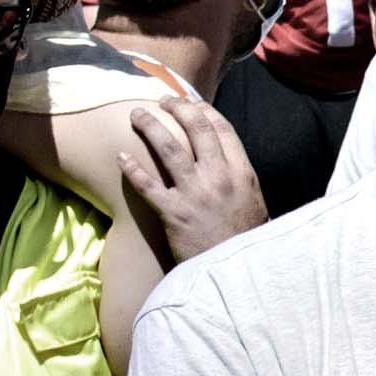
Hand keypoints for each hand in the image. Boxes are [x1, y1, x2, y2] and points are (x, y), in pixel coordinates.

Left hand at [105, 91, 269, 268]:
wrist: (236, 274)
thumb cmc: (244, 240)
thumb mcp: (254, 202)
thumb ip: (240, 178)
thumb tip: (226, 158)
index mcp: (241, 173)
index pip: (222, 129)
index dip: (203, 110)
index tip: (190, 102)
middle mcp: (219, 178)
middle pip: (196, 129)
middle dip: (177, 108)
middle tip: (163, 101)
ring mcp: (195, 194)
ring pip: (169, 148)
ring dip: (150, 126)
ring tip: (136, 115)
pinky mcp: (174, 214)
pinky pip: (148, 185)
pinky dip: (132, 169)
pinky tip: (121, 157)